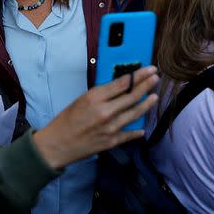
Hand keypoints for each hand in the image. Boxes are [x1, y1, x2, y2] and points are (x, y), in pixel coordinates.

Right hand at [33, 66, 159, 168]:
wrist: (57, 144)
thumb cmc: (66, 120)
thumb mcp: (81, 99)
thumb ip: (102, 94)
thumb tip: (120, 86)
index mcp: (95, 98)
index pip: (122, 83)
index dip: (138, 75)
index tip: (148, 69)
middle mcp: (105, 112)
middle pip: (132, 96)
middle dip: (146, 85)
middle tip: (156, 78)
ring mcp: (110, 128)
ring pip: (134, 113)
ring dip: (146, 104)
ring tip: (155, 96)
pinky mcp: (111, 142)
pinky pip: (129, 134)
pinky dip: (137, 131)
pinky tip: (143, 128)